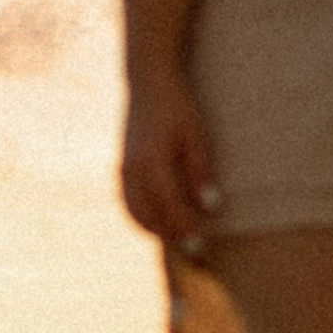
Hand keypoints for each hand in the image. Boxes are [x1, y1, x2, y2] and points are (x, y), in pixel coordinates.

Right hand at [120, 75, 220, 245]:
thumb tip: (210, 207)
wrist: (148, 82)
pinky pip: (128, 202)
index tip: (201, 244)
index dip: (184, 227)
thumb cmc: (177, 107)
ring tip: (178, 239)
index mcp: (152, 160)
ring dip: (155, 230)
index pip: (168, 205)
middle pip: (149, 215)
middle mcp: (132, 169)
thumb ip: (201, 171)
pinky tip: (160, 222)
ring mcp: (123, 169)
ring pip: (134, 212)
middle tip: (194, 250)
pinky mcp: (122, 167)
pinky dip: (142, 218)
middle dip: (171, 235)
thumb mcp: (196, 135)